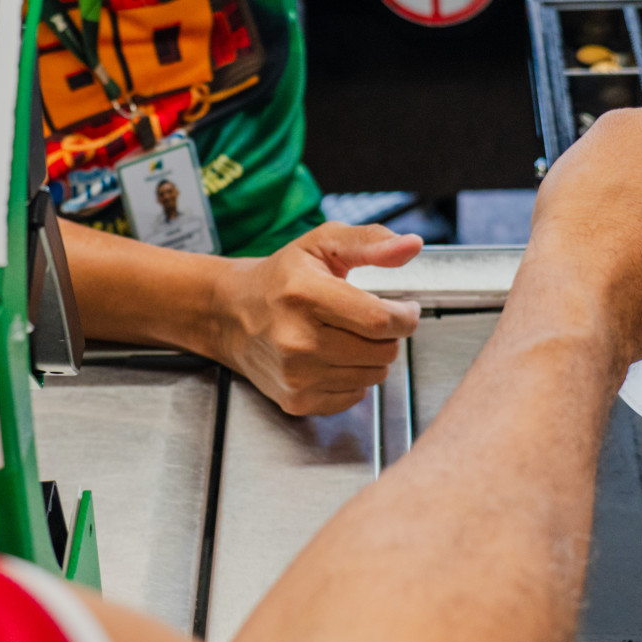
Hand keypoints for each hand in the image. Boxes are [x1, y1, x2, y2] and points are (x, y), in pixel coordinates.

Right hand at [209, 224, 423, 416]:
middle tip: (370, 319)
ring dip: (372, 356)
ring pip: (374, 375)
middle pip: (383, 351)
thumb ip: (370, 242)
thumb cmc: (280, 278)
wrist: (229, 314)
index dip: (405, 315)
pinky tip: (334, 357)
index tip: (405, 308)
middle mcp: (296, 339)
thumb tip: (412, 245)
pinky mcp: (296, 399)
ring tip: (348, 336)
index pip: (380, 320)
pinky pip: (354, 396)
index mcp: (304, 294)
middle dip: (389, 334)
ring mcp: (295, 374)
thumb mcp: (321, 245)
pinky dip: (354, 378)